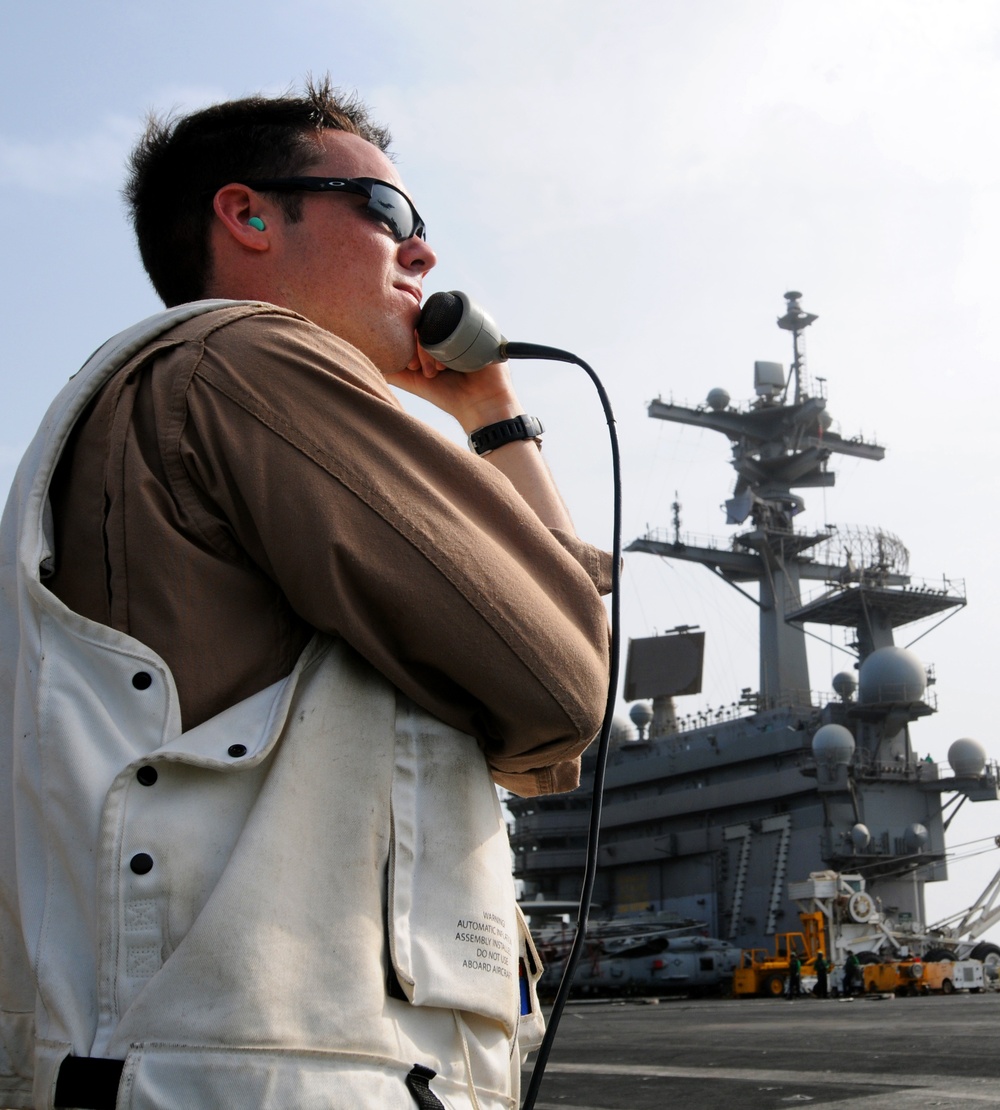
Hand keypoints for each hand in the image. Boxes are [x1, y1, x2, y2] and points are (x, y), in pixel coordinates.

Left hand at [384, 335, 523, 433]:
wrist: (482, 407)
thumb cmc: (448, 395)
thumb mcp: (414, 381)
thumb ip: (393, 370)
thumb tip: (367, 359)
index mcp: (435, 339)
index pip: (415, 327)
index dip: (408, 342)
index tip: (411, 367)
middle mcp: (450, 331)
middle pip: (426, 323)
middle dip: (418, 346)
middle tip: (422, 370)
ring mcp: (466, 330)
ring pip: (440, 324)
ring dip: (433, 347)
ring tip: (437, 371)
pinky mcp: (482, 332)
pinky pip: (461, 323)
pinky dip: (451, 340)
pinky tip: (447, 363)